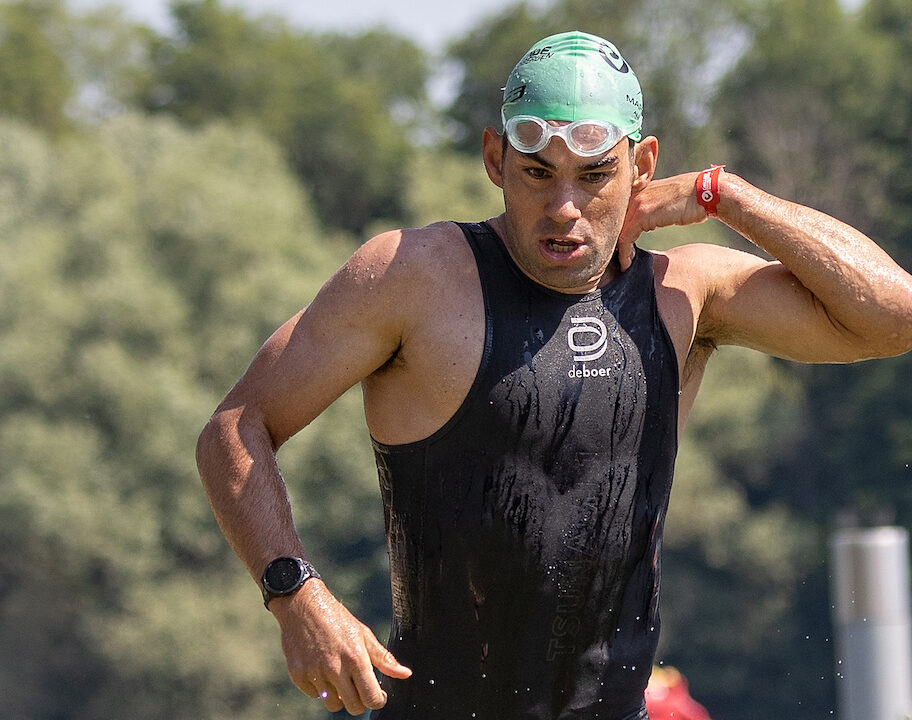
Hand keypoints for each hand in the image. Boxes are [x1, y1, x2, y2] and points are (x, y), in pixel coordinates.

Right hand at [271, 580, 411, 714]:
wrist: (303, 606)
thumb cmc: (337, 619)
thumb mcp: (363, 635)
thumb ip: (384, 659)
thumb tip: (405, 674)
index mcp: (356, 658)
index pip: (372, 698)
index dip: (378, 699)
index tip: (376, 693)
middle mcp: (335, 669)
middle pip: (354, 707)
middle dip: (360, 700)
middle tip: (357, 685)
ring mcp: (315, 674)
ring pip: (334, 705)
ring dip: (339, 696)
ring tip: (339, 677)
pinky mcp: (298, 676)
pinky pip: (315, 696)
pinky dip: (320, 688)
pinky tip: (321, 669)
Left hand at [617, 173, 709, 270]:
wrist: (706, 191)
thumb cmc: (691, 199)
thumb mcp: (665, 202)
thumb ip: (651, 210)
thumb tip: (646, 225)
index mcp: (637, 190)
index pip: (618, 216)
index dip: (615, 235)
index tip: (618, 251)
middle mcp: (633, 194)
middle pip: (613, 224)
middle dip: (612, 244)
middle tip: (613, 263)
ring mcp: (637, 203)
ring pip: (617, 233)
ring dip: (618, 253)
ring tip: (621, 267)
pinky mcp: (642, 214)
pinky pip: (626, 238)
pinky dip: (625, 254)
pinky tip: (626, 265)